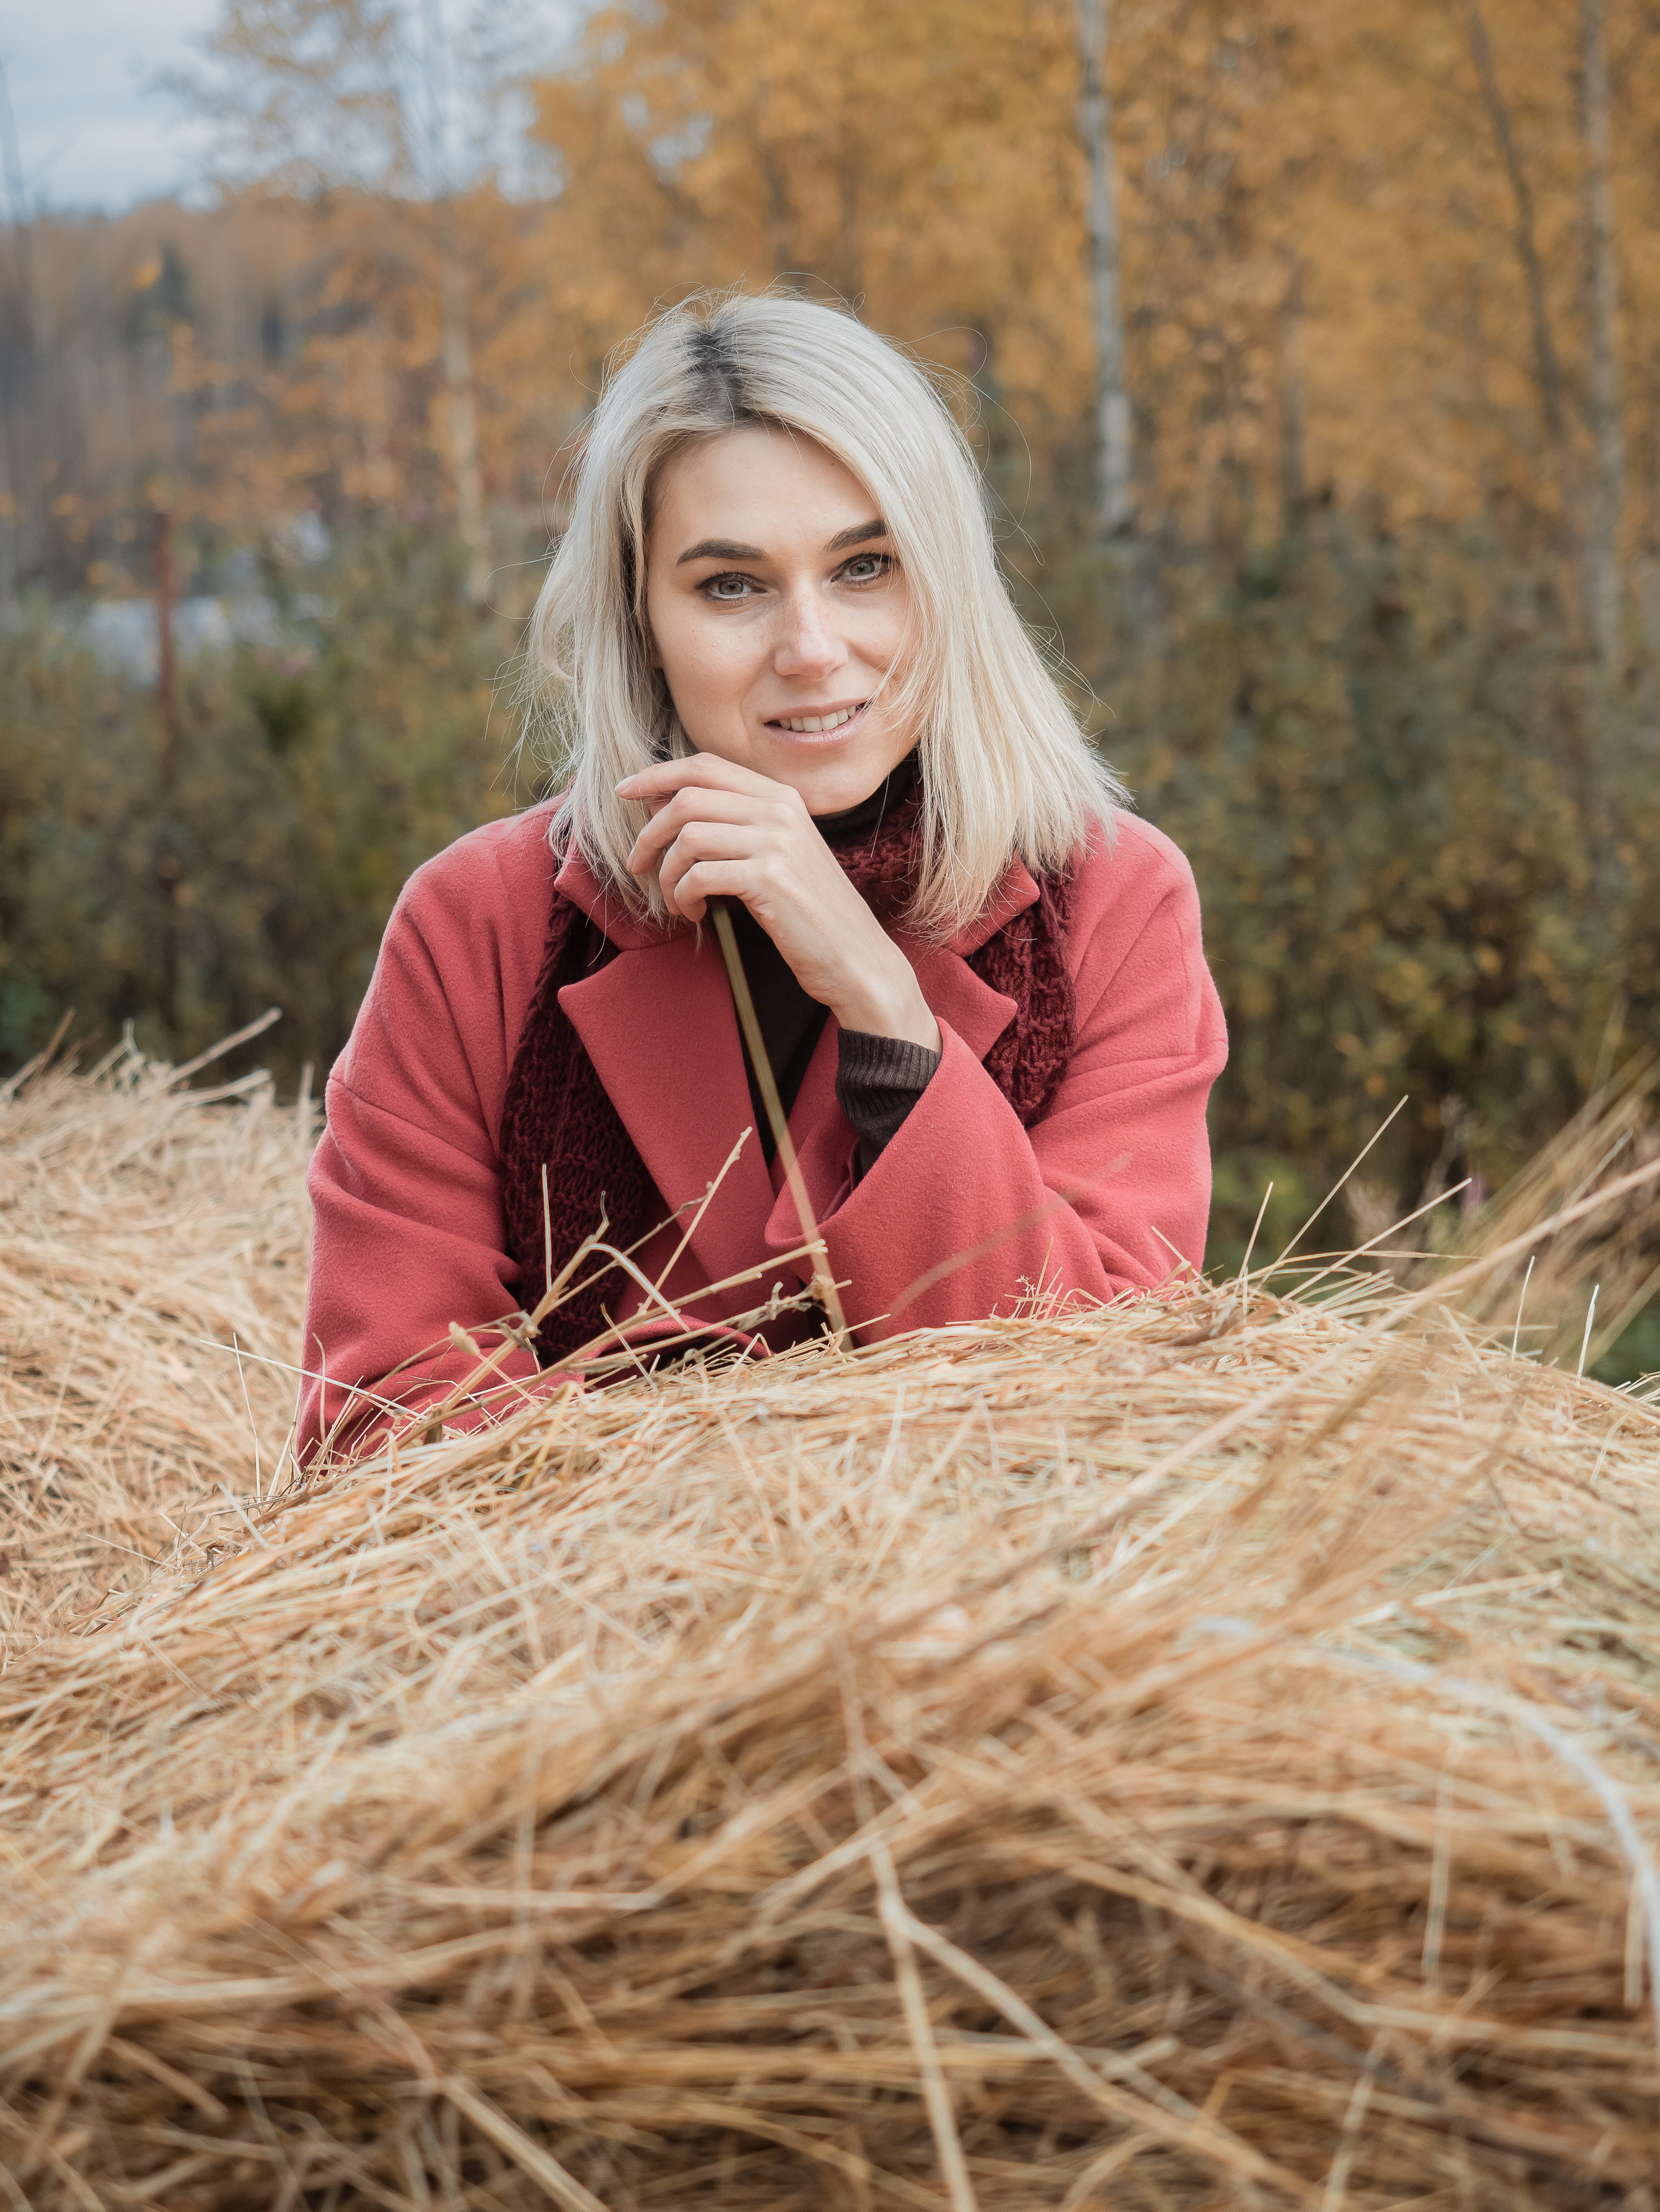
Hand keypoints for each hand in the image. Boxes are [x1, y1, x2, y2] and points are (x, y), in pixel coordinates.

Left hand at [617, 755, 941, 1051]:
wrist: (855, 957)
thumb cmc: (810, 913)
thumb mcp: (778, 856)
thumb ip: (735, 826)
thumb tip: (665, 806)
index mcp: (781, 798)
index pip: (706, 766)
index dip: (657, 774)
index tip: (626, 791)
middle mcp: (780, 810)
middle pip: (688, 798)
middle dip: (649, 832)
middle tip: (639, 864)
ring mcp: (776, 842)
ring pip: (688, 836)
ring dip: (666, 873)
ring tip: (674, 900)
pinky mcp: (769, 879)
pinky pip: (699, 875)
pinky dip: (683, 896)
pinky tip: (693, 914)